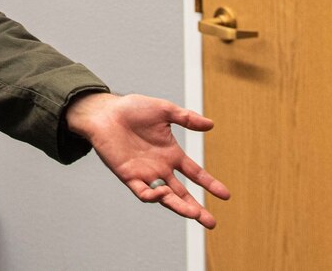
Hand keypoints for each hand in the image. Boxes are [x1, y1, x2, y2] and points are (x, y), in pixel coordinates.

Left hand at [66, 92, 229, 227]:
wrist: (105, 112)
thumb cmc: (132, 109)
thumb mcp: (164, 110)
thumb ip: (187, 118)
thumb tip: (211, 125)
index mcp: (171, 154)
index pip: (195, 173)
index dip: (210, 184)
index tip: (225, 195)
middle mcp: (160, 168)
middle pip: (183, 193)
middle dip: (197, 208)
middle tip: (211, 223)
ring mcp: (145, 174)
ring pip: (166, 197)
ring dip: (180, 207)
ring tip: (195, 215)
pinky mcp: (128, 176)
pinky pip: (143, 192)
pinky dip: (153, 196)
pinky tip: (162, 192)